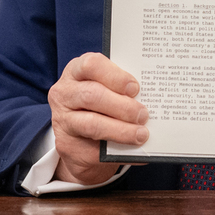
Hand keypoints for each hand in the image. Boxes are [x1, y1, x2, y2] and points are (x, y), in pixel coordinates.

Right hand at [48, 52, 147, 185]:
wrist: (81, 140)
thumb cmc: (99, 106)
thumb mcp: (106, 90)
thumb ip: (121, 90)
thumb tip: (152, 99)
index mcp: (76, 71)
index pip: (90, 64)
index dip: (115, 76)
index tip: (135, 88)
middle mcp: (65, 93)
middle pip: (92, 95)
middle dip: (123, 106)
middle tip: (143, 114)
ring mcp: (63, 120)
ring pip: (93, 124)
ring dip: (122, 130)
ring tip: (141, 134)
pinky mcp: (67, 145)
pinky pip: (94, 149)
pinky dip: (118, 149)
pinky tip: (133, 149)